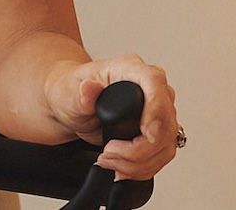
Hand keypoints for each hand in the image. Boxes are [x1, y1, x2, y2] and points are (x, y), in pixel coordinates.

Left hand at [44, 54, 178, 179]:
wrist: (71, 107)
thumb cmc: (72, 92)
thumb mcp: (68, 91)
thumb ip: (81, 94)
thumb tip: (90, 87)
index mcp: (130, 69)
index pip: (155, 83)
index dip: (156, 110)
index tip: (147, 134)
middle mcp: (148, 87)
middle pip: (166, 120)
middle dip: (140, 147)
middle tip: (110, 152)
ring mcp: (156, 109)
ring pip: (166, 142)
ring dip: (139, 161)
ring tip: (110, 160)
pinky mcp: (156, 130)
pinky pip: (161, 154)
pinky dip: (143, 167)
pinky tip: (122, 167)